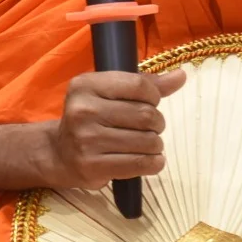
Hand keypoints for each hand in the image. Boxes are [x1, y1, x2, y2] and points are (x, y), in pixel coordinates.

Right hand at [43, 69, 183, 190]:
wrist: (60, 154)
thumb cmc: (92, 119)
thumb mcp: (109, 94)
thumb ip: (145, 85)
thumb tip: (181, 75)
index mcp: (85, 85)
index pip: (139, 85)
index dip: (154, 96)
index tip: (149, 103)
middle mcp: (82, 110)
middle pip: (146, 115)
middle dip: (157, 123)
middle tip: (149, 128)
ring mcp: (86, 140)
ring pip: (148, 141)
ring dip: (155, 145)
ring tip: (144, 145)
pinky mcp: (92, 166)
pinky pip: (141, 164)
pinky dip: (153, 163)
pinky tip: (147, 160)